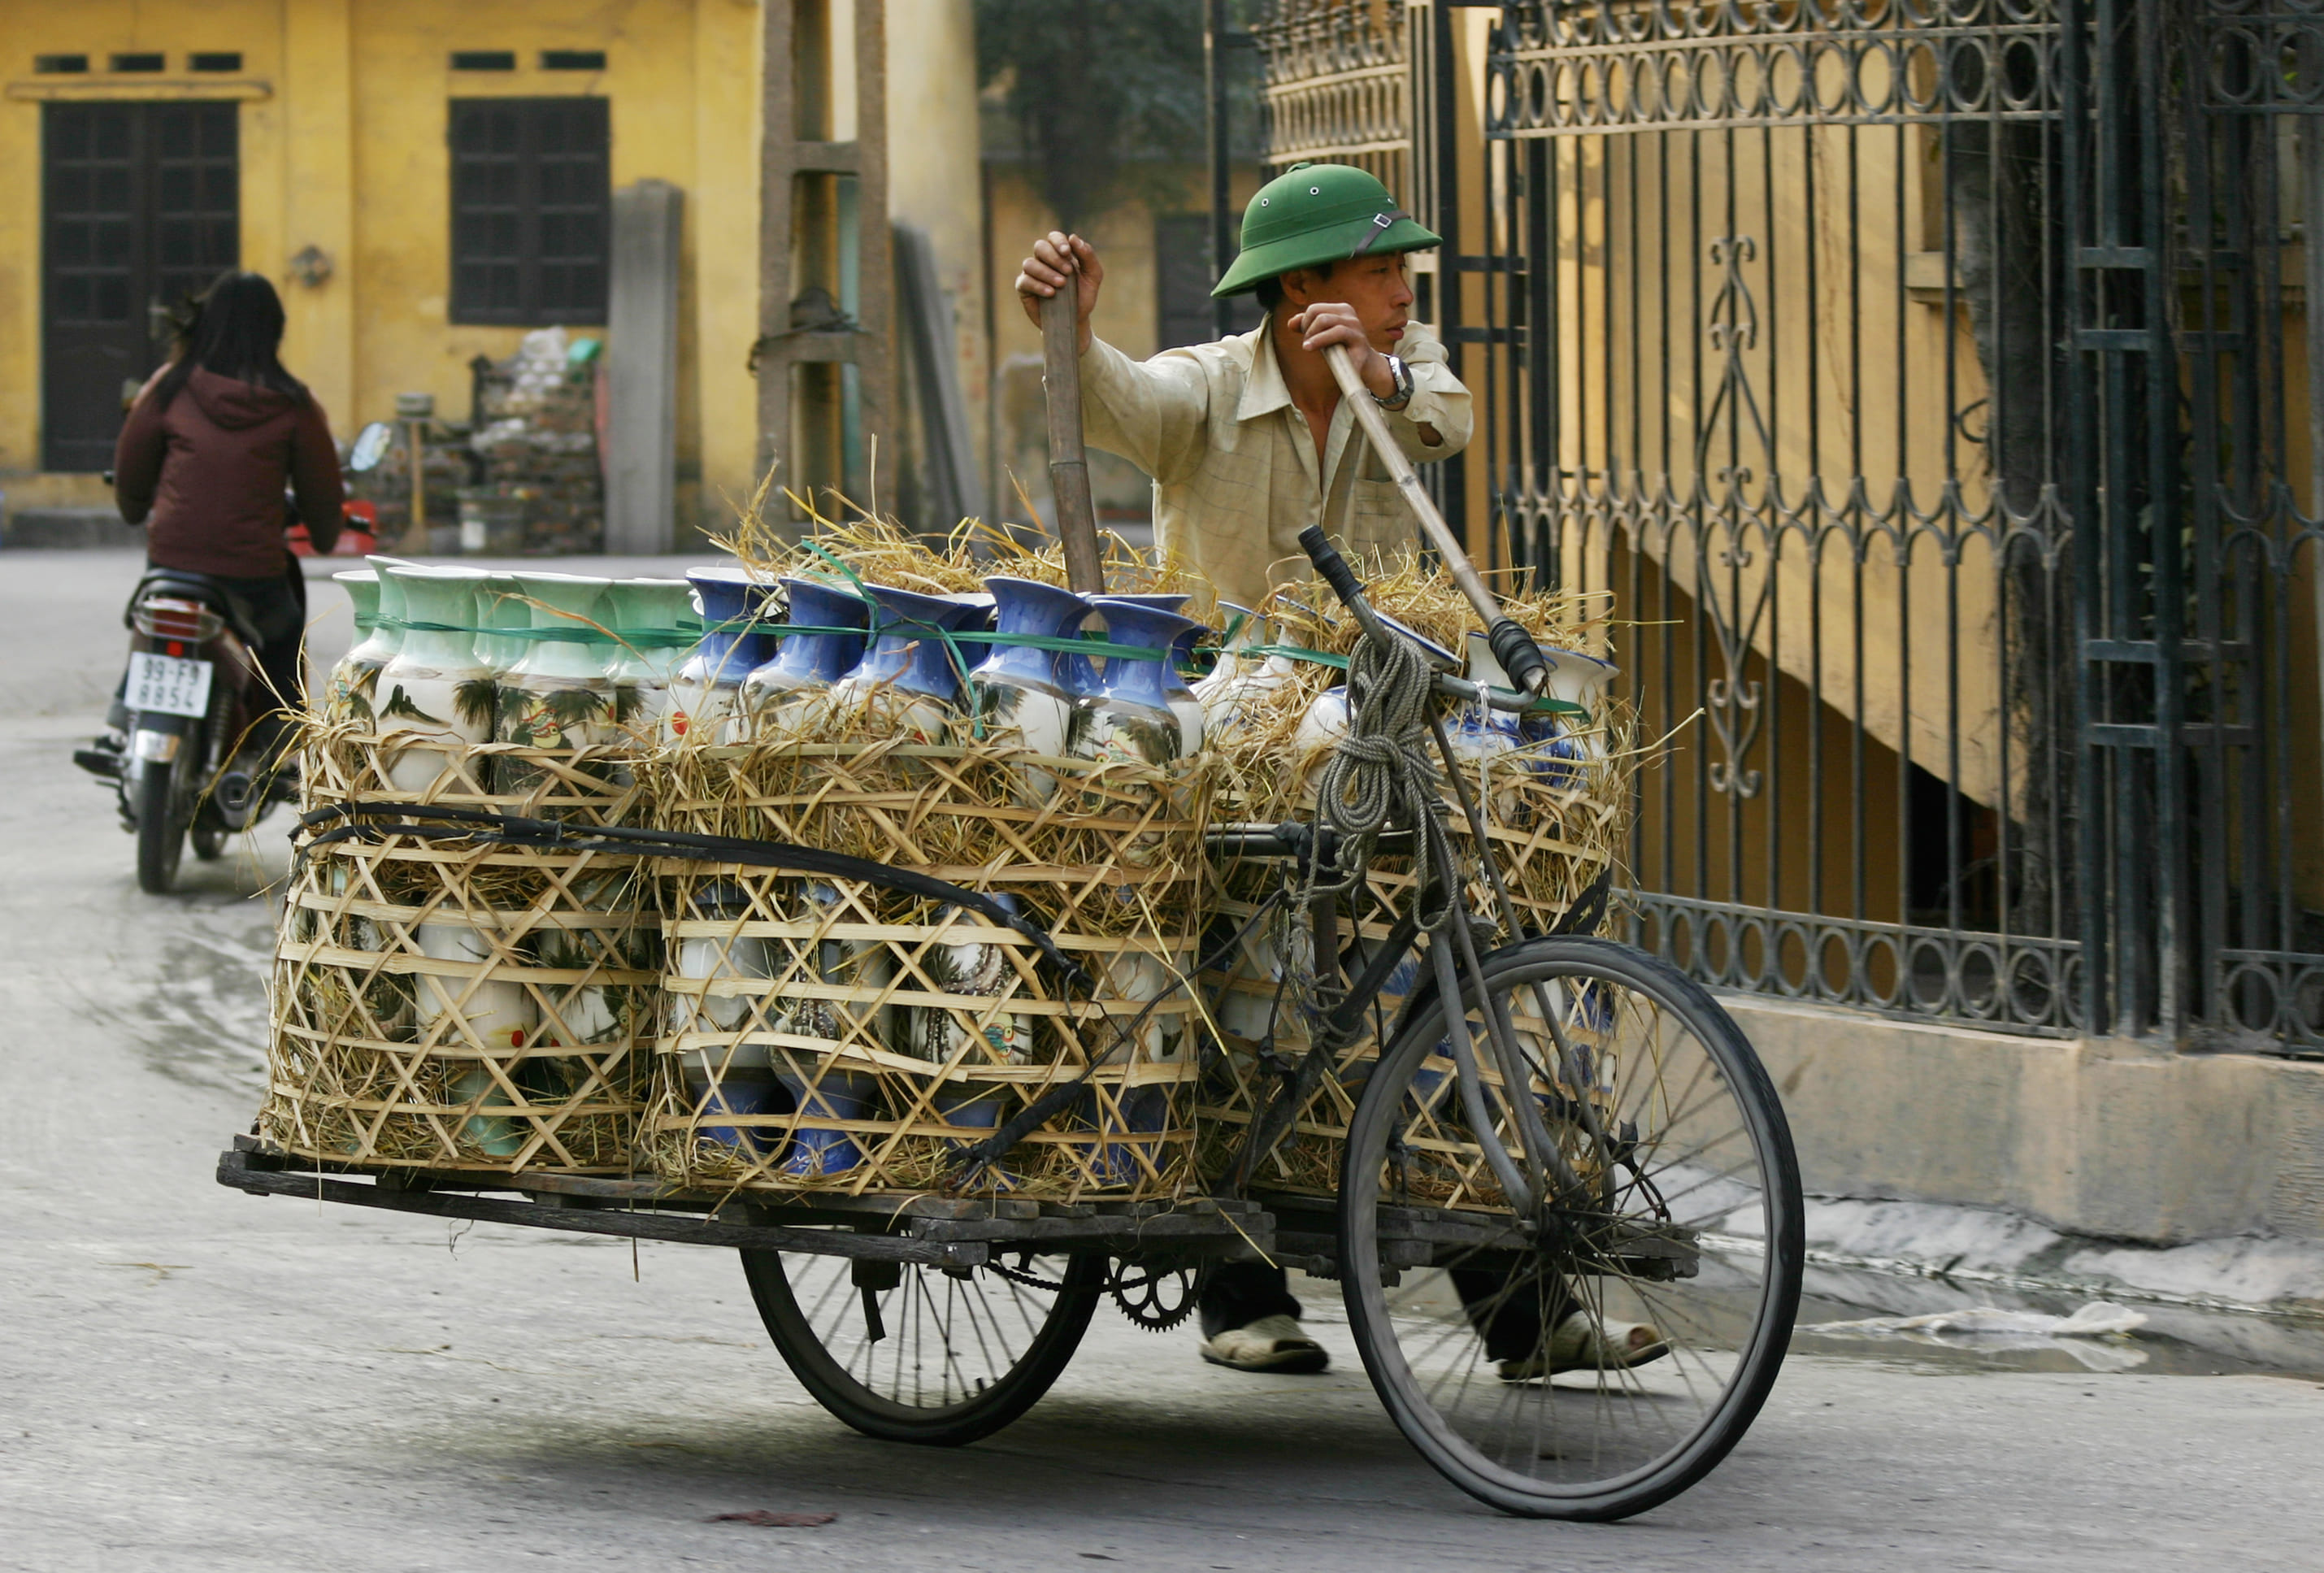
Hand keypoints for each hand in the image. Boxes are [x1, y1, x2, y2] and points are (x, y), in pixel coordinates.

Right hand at [1015, 232, 1103, 354]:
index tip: (1067, 252)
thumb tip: (1073, 237)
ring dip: (1046, 272)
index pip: (1054, 237)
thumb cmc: (1083, 296)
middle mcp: (1044, 260)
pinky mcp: (1024, 288)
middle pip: (1040, 246)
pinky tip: (1051, 293)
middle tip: (1068, 272)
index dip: (1058, 241)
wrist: (1076, 320)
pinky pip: (1025, 281)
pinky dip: (1038, 285)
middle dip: (1054, 257)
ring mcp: (1032, 274)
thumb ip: (1088, 256)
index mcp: (1060, 253)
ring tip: (1061, 284)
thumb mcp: (1093, 276)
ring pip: (1029, 263)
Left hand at [1289, 303, 1395, 398]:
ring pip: (1326, 322)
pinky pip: (1338, 335)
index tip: (1305, 337)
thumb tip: (1290, 323)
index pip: (1314, 309)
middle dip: (1308, 330)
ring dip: (1314, 337)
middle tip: (1307, 344)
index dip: (1304, 322)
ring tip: (1308, 347)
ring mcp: (1355, 326)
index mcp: (1341, 310)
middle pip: (1319, 315)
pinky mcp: (1359, 340)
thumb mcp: (1323, 336)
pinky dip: (1323, 342)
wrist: (1365, 366)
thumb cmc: (1341, 349)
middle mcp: (1349, 315)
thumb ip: (1307, 327)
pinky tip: (1318, 351)